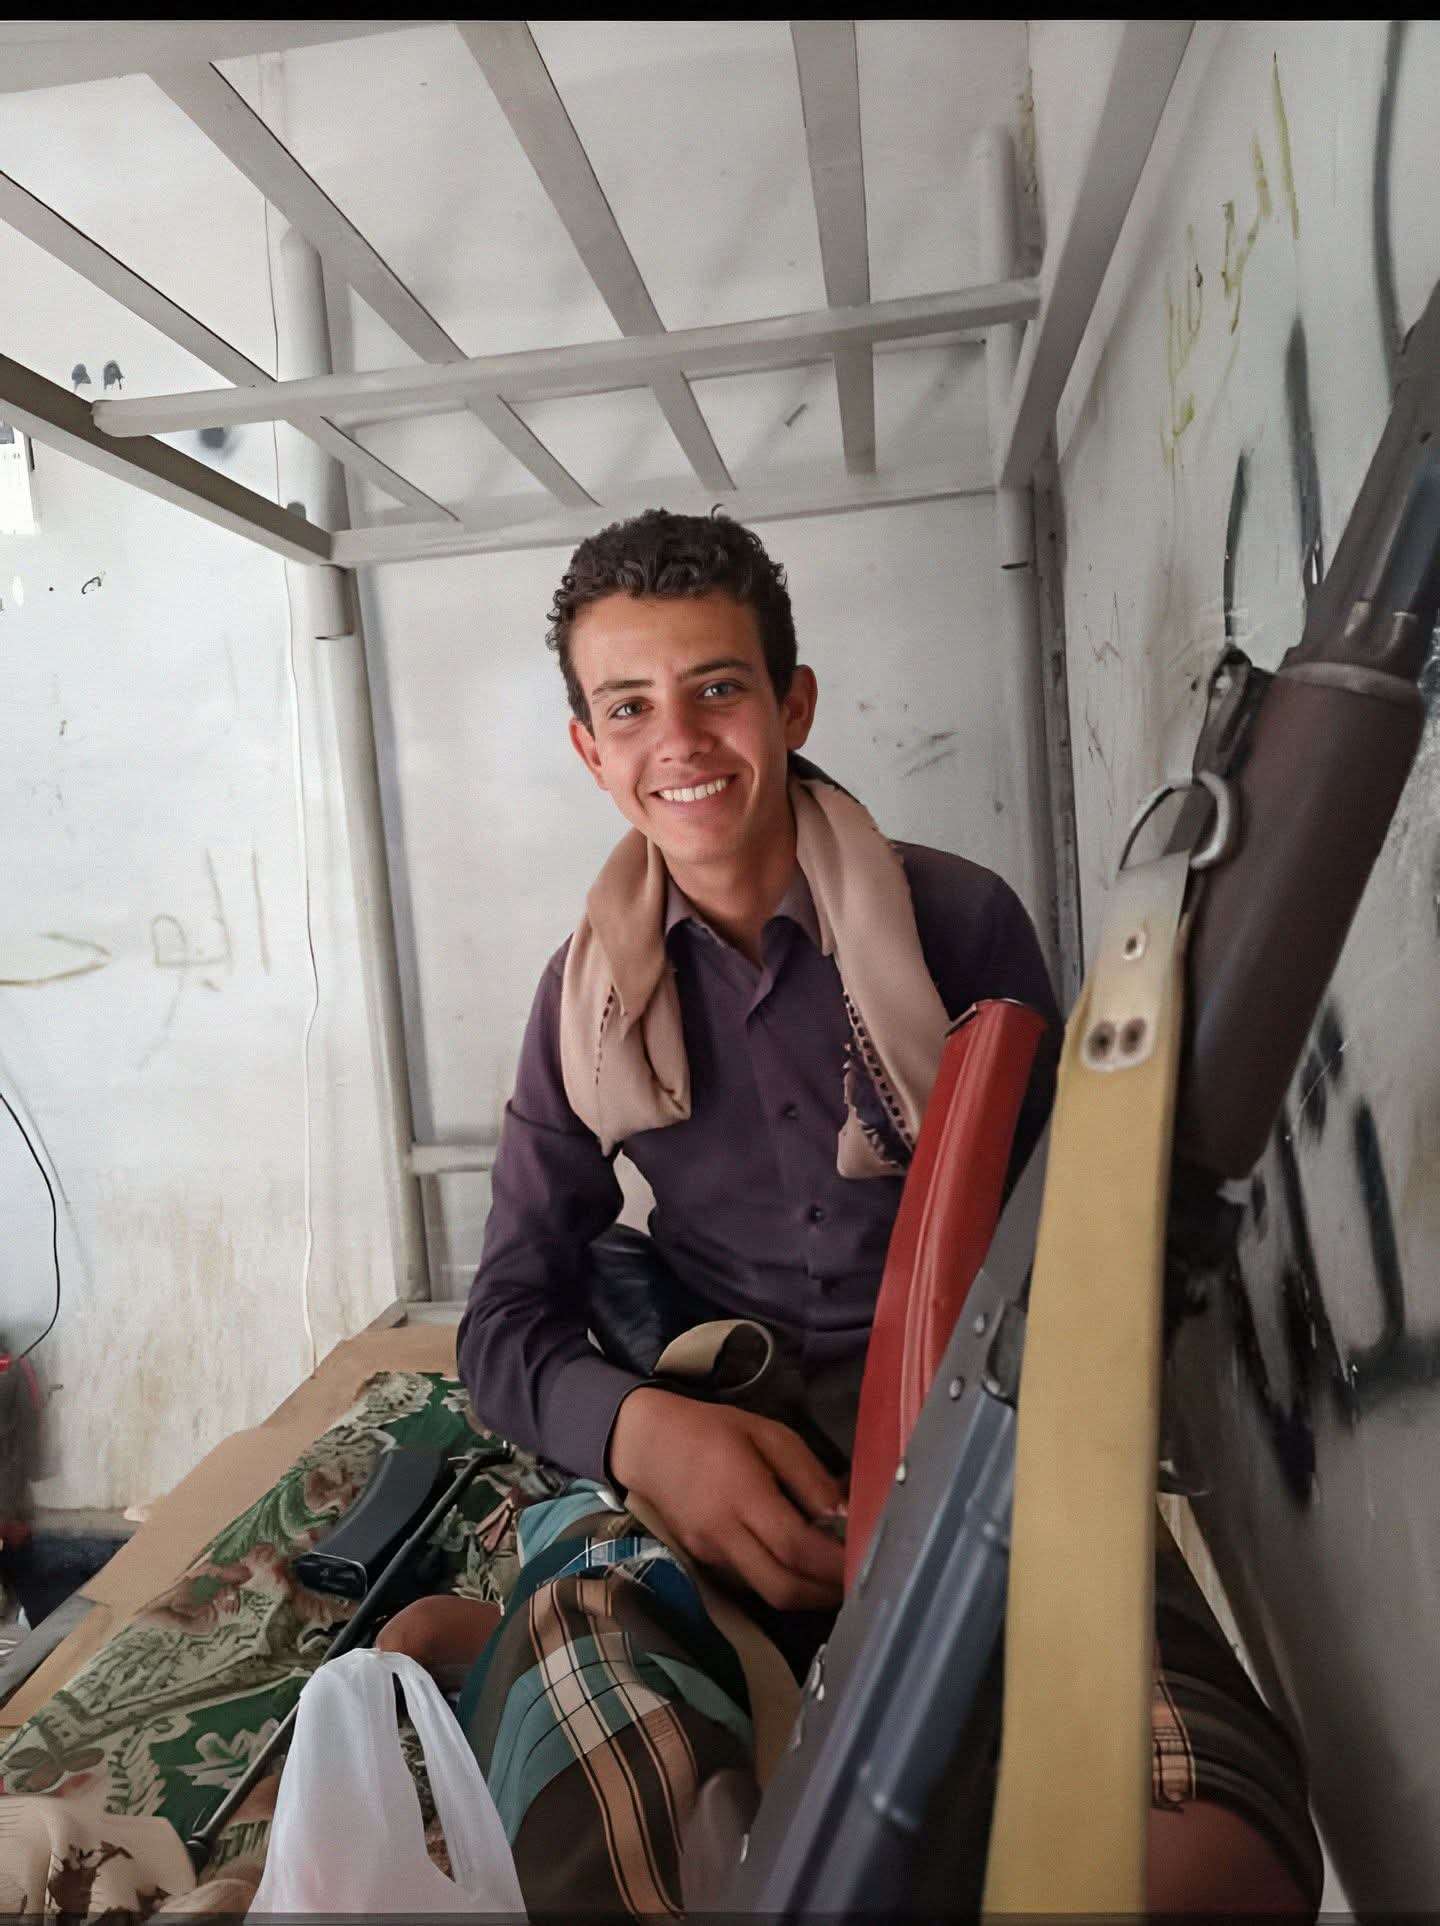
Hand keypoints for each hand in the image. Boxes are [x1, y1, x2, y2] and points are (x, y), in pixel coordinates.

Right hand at [608, 1387, 845, 1611]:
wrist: (648, 1443)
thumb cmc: (714, 1431)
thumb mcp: (769, 1435)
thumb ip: (809, 1476)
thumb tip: (846, 1515)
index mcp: (742, 1494)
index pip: (795, 1547)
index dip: (834, 1564)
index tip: (864, 1562)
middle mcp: (723, 1534)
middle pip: (782, 1588)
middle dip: (825, 1593)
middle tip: (855, 1580)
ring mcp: (710, 1555)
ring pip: (768, 1593)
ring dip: (806, 1593)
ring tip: (832, 1572)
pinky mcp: (704, 1563)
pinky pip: (751, 1584)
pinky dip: (781, 1581)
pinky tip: (797, 1564)